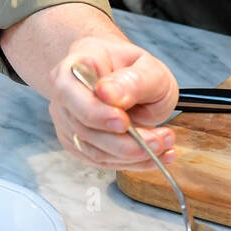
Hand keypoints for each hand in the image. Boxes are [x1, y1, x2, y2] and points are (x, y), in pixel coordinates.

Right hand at [47, 35, 178, 168]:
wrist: (129, 82)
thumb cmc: (135, 71)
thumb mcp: (149, 69)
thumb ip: (133, 80)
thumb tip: (108, 94)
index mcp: (74, 68)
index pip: (70, 93)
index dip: (95, 112)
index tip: (124, 122)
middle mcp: (65, 98)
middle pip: (84, 129)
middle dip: (124, 142)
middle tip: (159, 139)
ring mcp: (69, 124)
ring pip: (95, 151)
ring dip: (134, 154)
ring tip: (165, 142)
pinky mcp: (81, 146)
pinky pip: (105, 162)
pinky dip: (135, 162)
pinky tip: (159, 154)